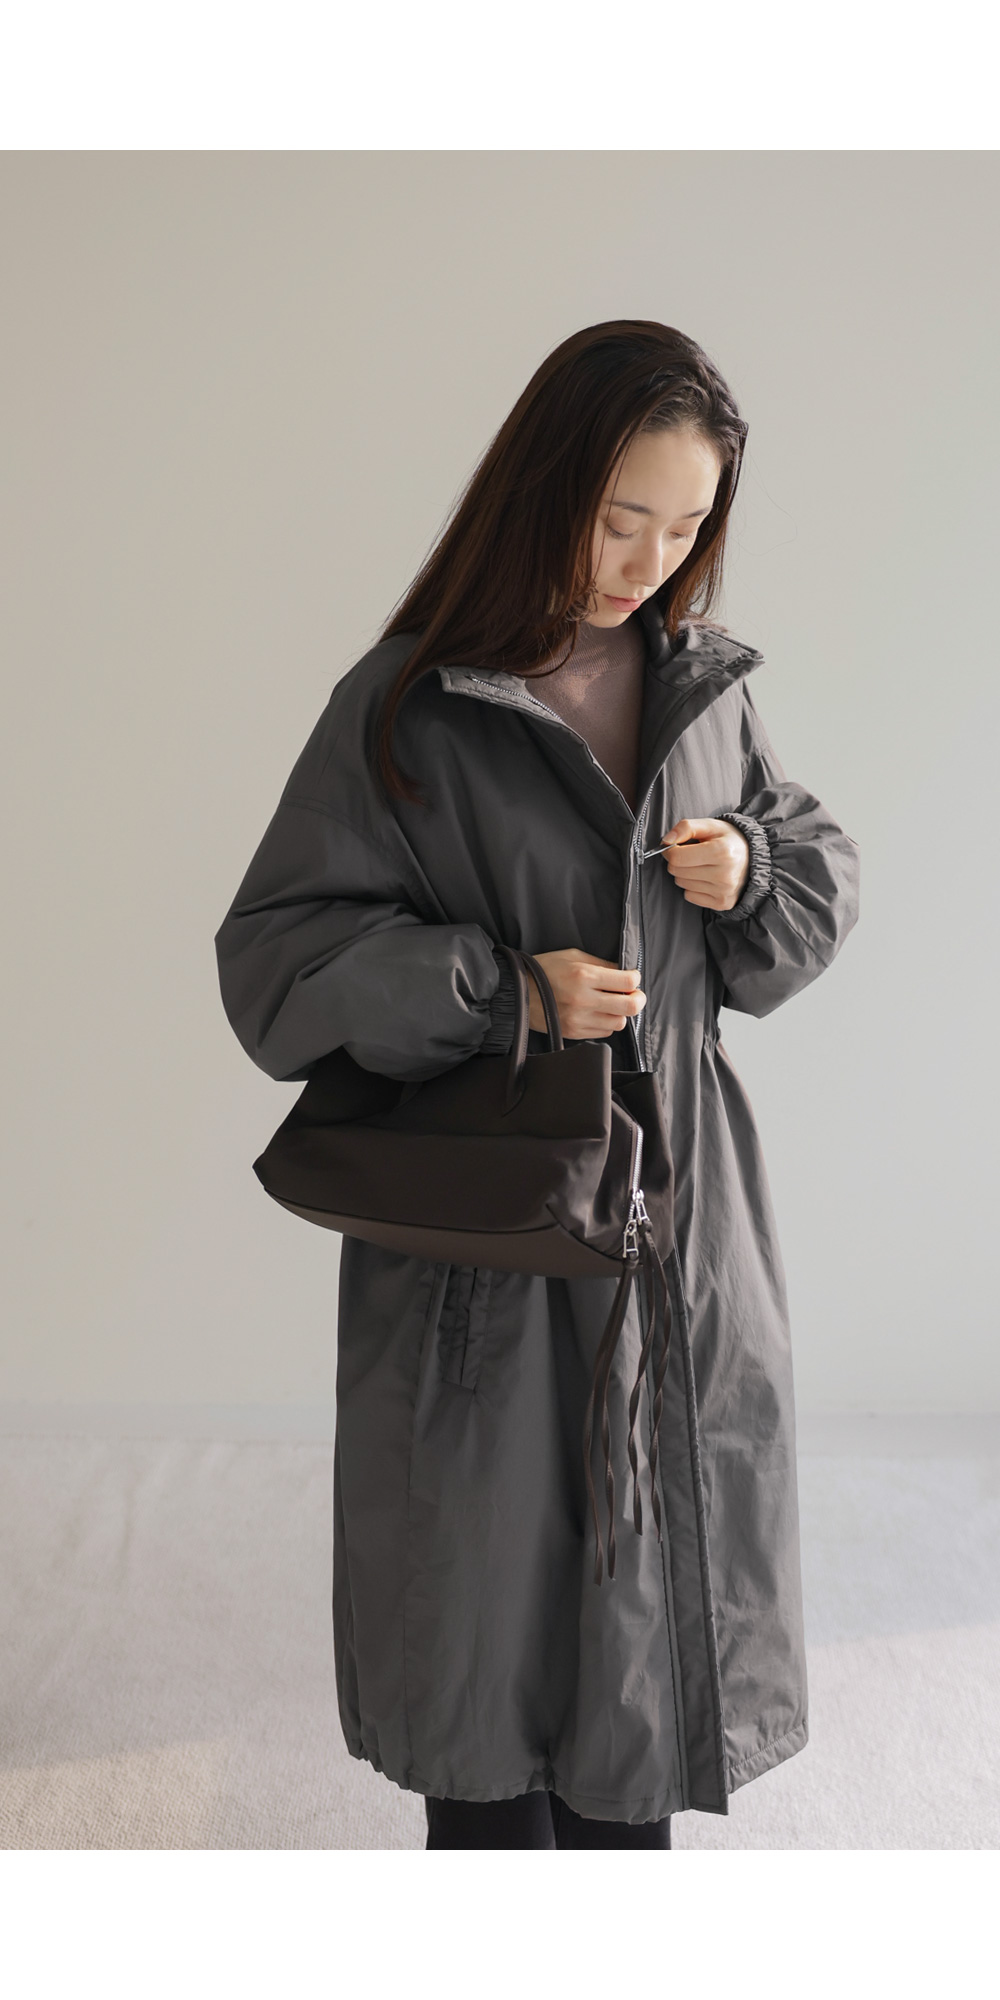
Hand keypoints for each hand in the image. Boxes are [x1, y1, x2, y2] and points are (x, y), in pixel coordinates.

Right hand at [525, 947, 645, 1037]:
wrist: (515, 993)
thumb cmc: (543, 969)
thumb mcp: (572, 956)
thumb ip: (601, 964)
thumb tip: (624, 973)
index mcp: (584, 975)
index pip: (628, 982)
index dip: (635, 979)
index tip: (631, 977)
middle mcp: (583, 999)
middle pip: (630, 1006)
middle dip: (638, 999)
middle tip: (633, 994)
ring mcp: (578, 1019)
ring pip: (620, 1022)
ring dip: (620, 1012)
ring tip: (612, 1004)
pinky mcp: (574, 1032)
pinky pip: (604, 1032)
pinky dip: (607, 1022)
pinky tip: (598, 1012)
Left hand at [660, 818, 749, 910]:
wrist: (754, 859)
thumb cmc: (729, 841)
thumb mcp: (710, 825)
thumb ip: (686, 827)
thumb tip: (666, 841)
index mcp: (721, 852)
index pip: (677, 858)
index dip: (670, 850)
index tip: (675, 847)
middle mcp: (724, 875)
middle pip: (677, 872)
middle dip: (678, 862)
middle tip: (692, 855)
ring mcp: (724, 892)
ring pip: (682, 884)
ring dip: (686, 874)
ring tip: (702, 865)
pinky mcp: (722, 903)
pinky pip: (690, 896)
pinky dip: (693, 887)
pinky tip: (706, 878)